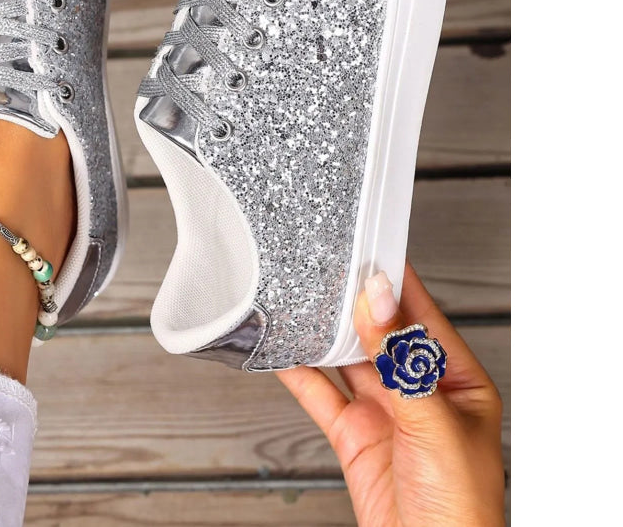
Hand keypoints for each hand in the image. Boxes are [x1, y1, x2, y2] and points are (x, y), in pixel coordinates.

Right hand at [278, 263, 504, 525]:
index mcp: (456, 382)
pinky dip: (298, 372)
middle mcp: (418, 392)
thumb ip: (400, 362)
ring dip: (323, 332)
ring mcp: (384, 414)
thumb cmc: (462, 512)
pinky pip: (320, 395)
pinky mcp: (353, 437)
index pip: (422, 317)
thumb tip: (379, 301)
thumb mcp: (434, 426)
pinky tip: (283, 350)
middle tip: (327, 265)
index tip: (371, 246)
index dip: (397, 282)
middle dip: (354, 301)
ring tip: (300, 298)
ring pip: (346, 359)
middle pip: (379, 333)